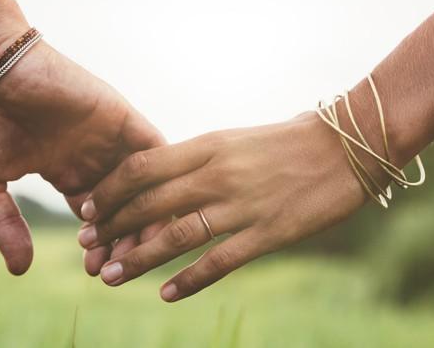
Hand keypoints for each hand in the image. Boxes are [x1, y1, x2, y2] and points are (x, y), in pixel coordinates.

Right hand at [0, 36, 164, 274]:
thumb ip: (5, 223)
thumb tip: (21, 271)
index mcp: (66, 171)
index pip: (97, 218)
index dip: (100, 246)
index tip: (97, 272)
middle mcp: (93, 157)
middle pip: (124, 207)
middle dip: (123, 241)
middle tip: (119, 269)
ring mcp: (109, 137)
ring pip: (143, 185)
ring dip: (143, 217)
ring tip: (135, 250)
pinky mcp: (121, 116)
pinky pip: (153, 150)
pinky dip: (158, 178)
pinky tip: (157, 210)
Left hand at [77, 112, 371, 300]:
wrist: (347, 145)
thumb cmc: (287, 140)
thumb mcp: (232, 140)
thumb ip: (196, 160)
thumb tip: (158, 180)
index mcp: (206, 145)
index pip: (141, 168)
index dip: (108, 191)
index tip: (87, 208)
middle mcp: (217, 174)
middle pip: (149, 203)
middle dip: (111, 227)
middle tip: (86, 246)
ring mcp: (242, 205)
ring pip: (176, 236)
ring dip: (139, 258)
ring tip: (111, 276)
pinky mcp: (268, 233)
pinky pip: (219, 261)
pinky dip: (189, 281)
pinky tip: (167, 295)